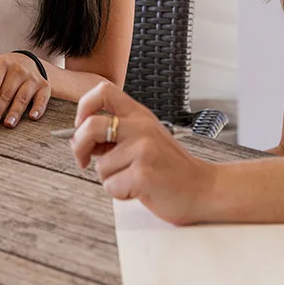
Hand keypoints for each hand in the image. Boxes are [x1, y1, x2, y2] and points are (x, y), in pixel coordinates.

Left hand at [0, 53, 50, 129]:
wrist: (27, 61)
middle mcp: (16, 70)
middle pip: (6, 93)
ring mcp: (31, 78)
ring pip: (23, 96)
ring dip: (15, 111)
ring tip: (8, 124)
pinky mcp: (44, 86)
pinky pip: (42, 97)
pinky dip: (38, 107)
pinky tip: (32, 116)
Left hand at [71, 81, 212, 224]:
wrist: (203, 189)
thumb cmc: (171, 167)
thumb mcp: (146, 138)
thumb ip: (118, 135)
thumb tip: (81, 139)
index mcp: (140, 114)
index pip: (102, 91)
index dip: (84, 107)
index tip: (82, 126)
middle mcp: (141, 127)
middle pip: (90, 126)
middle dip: (80, 147)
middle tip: (84, 160)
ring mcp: (143, 150)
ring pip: (100, 166)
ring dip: (110, 178)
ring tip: (133, 178)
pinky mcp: (143, 174)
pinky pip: (111, 186)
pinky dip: (120, 194)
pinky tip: (139, 190)